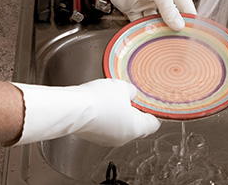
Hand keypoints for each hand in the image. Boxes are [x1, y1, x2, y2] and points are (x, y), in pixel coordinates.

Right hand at [13, 79, 159, 145]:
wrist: (75, 109)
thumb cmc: (100, 100)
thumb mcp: (122, 87)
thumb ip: (131, 92)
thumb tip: (131, 94)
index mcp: (137, 128)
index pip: (153, 124)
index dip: (152, 113)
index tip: (150, 107)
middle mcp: (124, 138)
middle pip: (136, 127)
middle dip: (133, 113)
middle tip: (128, 99)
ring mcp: (108, 139)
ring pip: (119, 128)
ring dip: (117, 116)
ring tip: (111, 99)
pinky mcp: (94, 137)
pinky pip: (105, 128)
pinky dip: (105, 118)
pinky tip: (99, 105)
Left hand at [46, 0, 195, 29]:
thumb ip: (170, 9)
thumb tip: (179, 25)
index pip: (185, 5)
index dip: (189, 18)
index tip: (192, 33)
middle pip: (170, 15)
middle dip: (172, 26)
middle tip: (177, 40)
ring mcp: (145, 2)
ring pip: (155, 21)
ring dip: (157, 29)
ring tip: (161, 40)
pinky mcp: (132, 8)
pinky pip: (140, 22)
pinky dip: (143, 29)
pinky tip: (147, 35)